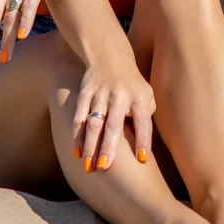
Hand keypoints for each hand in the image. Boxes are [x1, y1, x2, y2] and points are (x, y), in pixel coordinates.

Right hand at [73, 46, 154, 171]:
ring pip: (94, 123)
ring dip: (90, 146)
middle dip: (109, 147)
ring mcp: (101, 94)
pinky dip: (77, 136)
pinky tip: (77, 152)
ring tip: (88, 167)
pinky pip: (79, 116)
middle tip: (105, 168)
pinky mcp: (85, 92)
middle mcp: (120, 95)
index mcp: (139, 97)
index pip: (143, 122)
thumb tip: (143, 145)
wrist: (110, 55)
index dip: (143, 140)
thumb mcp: (146, 95)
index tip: (142, 159)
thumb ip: (145, 117)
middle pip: (114, 125)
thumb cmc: (132, 84)